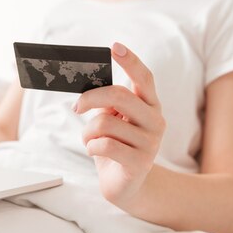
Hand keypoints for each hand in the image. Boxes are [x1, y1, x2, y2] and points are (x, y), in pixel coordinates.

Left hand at [72, 42, 165, 206]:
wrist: (125, 185)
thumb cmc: (115, 145)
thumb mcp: (111, 119)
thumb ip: (106, 102)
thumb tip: (87, 86)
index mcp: (149, 104)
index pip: (144, 77)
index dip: (130, 61)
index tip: (115, 47)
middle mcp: (155, 120)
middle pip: (119, 95)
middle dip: (90, 98)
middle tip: (76, 106)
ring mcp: (150, 142)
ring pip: (105, 123)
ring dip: (88, 132)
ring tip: (90, 140)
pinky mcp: (140, 163)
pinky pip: (104, 145)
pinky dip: (91, 147)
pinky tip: (96, 152)